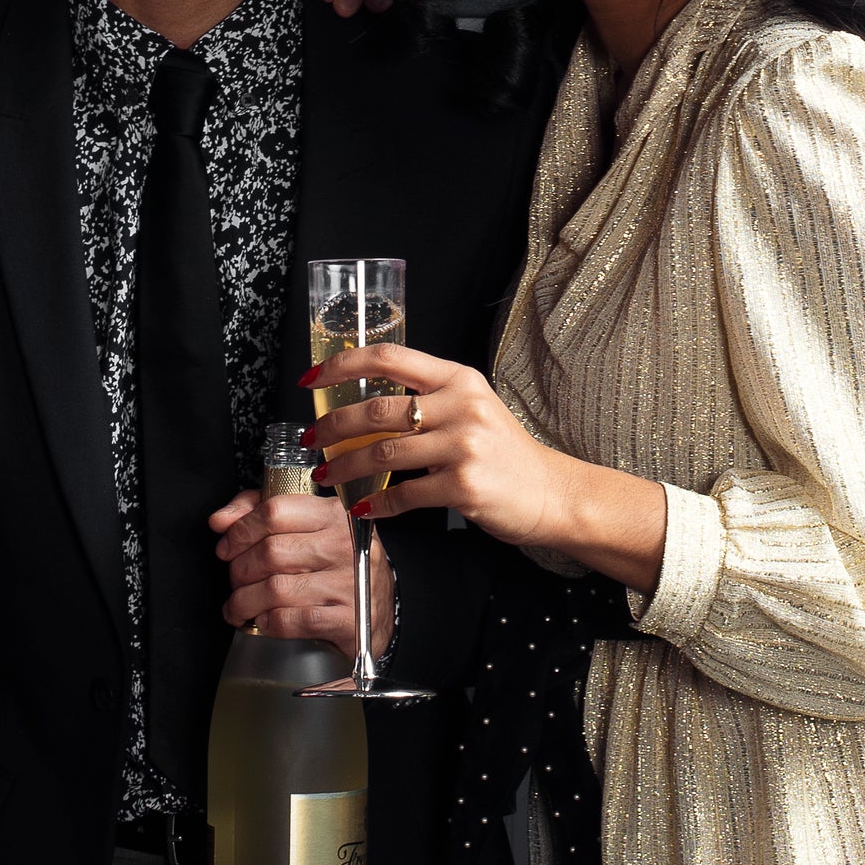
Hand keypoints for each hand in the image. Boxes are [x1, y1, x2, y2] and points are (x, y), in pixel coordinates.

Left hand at [210, 488, 379, 646]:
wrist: (377, 609)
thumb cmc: (335, 565)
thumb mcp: (306, 527)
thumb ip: (260, 512)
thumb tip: (220, 519)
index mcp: (334, 514)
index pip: (275, 511)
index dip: (240, 530)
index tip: (227, 547)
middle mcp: (346, 544)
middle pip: (271, 552)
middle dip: (240, 570)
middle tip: (236, 580)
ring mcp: (350, 582)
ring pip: (277, 588)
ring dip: (245, 601)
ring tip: (239, 606)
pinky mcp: (350, 619)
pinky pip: (293, 620)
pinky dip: (269, 622)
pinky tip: (263, 620)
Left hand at [303, 343, 626, 559]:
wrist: (552, 492)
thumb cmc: (505, 451)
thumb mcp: (472, 406)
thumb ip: (428, 397)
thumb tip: (362, 400)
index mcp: (458, 378)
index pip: (389, 357)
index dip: (342, 365)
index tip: (311, 379)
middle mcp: (461, 406)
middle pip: (376, 409)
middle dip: (333, 426)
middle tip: (312, 438)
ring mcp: (463, 446)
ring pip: (382, 453)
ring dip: (345, 467)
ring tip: (328, 474)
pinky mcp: (463, 486)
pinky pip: (404, 494)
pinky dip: (376, 504)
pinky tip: (362, 508)